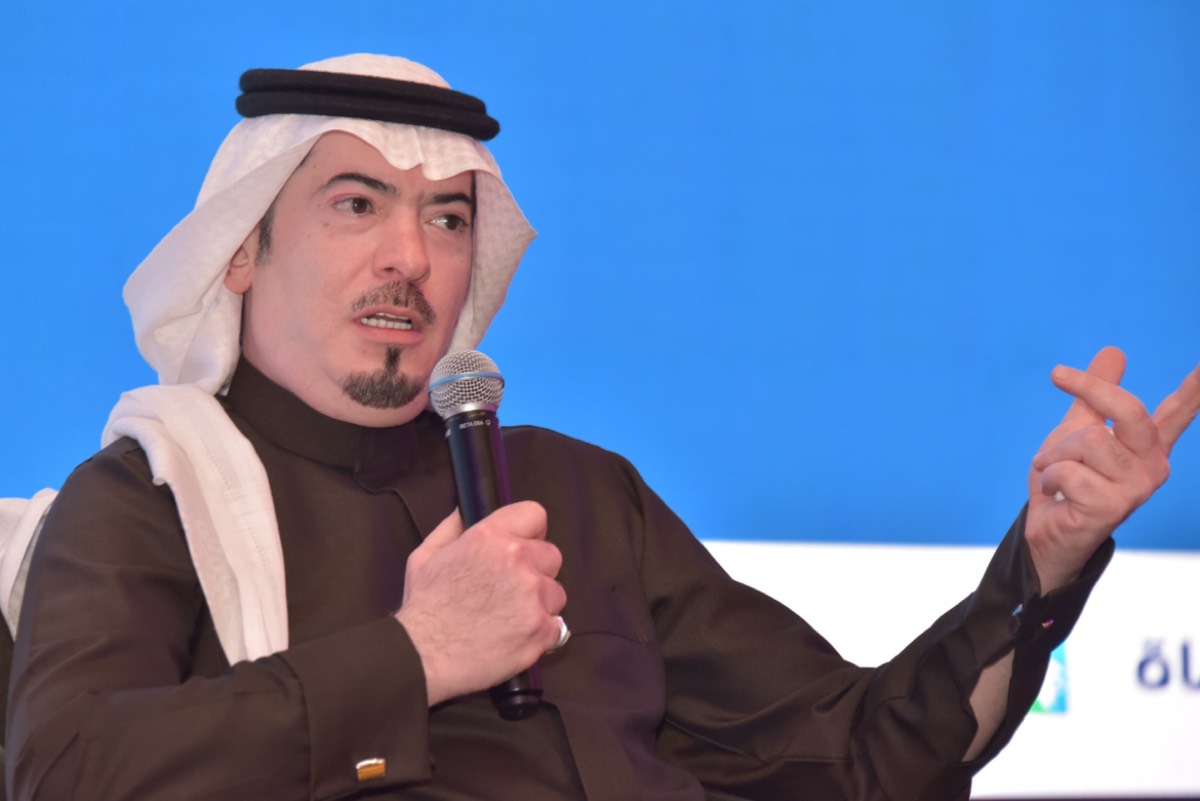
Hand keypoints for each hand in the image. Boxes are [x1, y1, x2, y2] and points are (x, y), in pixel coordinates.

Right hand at [394, 502, 566, 705]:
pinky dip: (540, 634)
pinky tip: (516, 637)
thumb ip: (451, 528)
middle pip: (551, 555)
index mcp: (490, 537)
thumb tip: (466, 509)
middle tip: (512, 591)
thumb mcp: (425, 555)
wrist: (422, 655)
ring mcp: (532, 595)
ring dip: (540, 604)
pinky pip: (556, 626)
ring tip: (511, 618)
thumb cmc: (423, 607)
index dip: (531, 533)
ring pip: (556, 593)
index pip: (535, 515)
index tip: (524, 548)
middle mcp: (516, 560)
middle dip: (536, 571)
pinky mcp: (540, 628)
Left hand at [1027, 346, 1199, 591]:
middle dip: (1089, 388)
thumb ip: (1094, 396)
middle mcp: (1153, 466)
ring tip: (1056, 474)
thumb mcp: (1076, 429)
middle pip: (1128, 409)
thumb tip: (1115, 350)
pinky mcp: (1112, 507)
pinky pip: (1067, 471)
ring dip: (1055, 454)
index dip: (1196, 389)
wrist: (1045, 532)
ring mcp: (1136, 489)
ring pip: (1088, 441)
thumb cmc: (1064, 481)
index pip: (1179, 411)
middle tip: (1057, 374)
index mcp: (1147, 445)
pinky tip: (1056, 496)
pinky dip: (1048, 478)